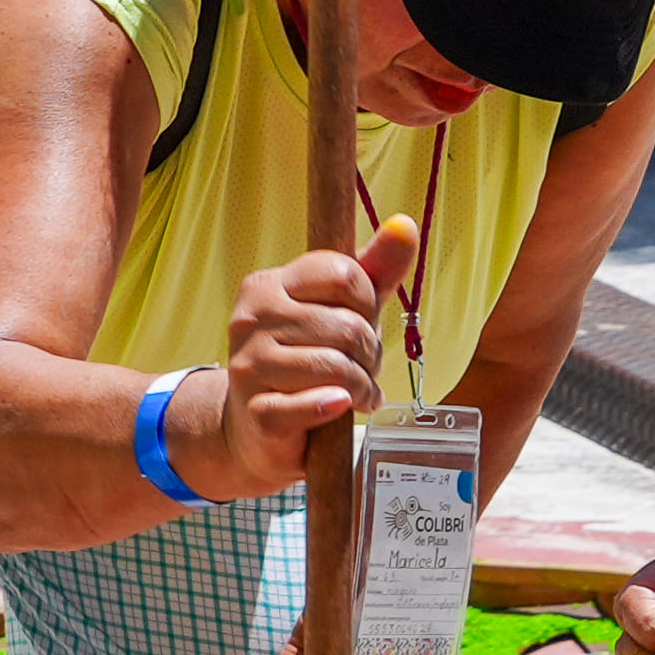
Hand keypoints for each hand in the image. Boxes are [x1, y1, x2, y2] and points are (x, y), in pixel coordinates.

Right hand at [214, 218, 417, 501]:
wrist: (253, 429)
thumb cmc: (303, 361)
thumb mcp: (339, 311)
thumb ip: (373, 272)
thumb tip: (405, 225)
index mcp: (270, 284)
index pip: (343, 274)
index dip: (367, 302)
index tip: (362, 322)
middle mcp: (252, 318)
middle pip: (347, 326)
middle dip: (370, 353)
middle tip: (364, 368)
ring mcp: (250, 365)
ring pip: (337, 367)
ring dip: (361, 386)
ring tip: (355, 392)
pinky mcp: (258, 411)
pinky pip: (316, 404)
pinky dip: (339, 407)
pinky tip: (340, 407)